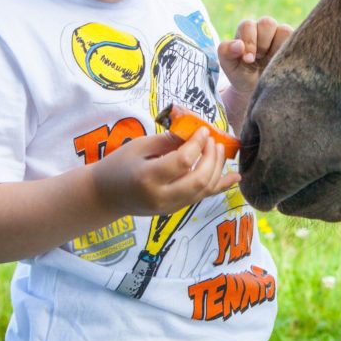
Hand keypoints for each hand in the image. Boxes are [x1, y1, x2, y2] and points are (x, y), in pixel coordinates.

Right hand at [91, 127, 239, 216]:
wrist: (105, 196)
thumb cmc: (119, 165)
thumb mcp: (139, 146)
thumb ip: (167, 140)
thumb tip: (194, 131)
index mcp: (148, 178)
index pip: (183, 161)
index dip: (197, 144)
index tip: (203, 130)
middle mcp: (161, 197)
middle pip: (199, 180)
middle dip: (212, 157)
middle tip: (213, 140)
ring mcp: (169, 207)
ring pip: (204, 190)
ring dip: (217, 168)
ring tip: (220, 149)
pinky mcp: (175, 210)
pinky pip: (202, 198)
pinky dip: (220, 186)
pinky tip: (235, 177)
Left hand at [218, 16, 292, 94]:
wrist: (257, 90)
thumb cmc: (242, 74)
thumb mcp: (229, 66)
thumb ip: (226, 52)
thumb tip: (238, 45)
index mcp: (247, 31)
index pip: (248, 25)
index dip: (249, 41)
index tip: (248, 60)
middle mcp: (264, 29)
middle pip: (267, 23)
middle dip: (262, 43)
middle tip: (260, 59)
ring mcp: (280, 36)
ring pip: (283, 29)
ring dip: (277, 47)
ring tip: (272, 62)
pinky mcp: (293, 44)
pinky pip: (296, 39)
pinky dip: (289, 51)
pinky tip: (282, 63)